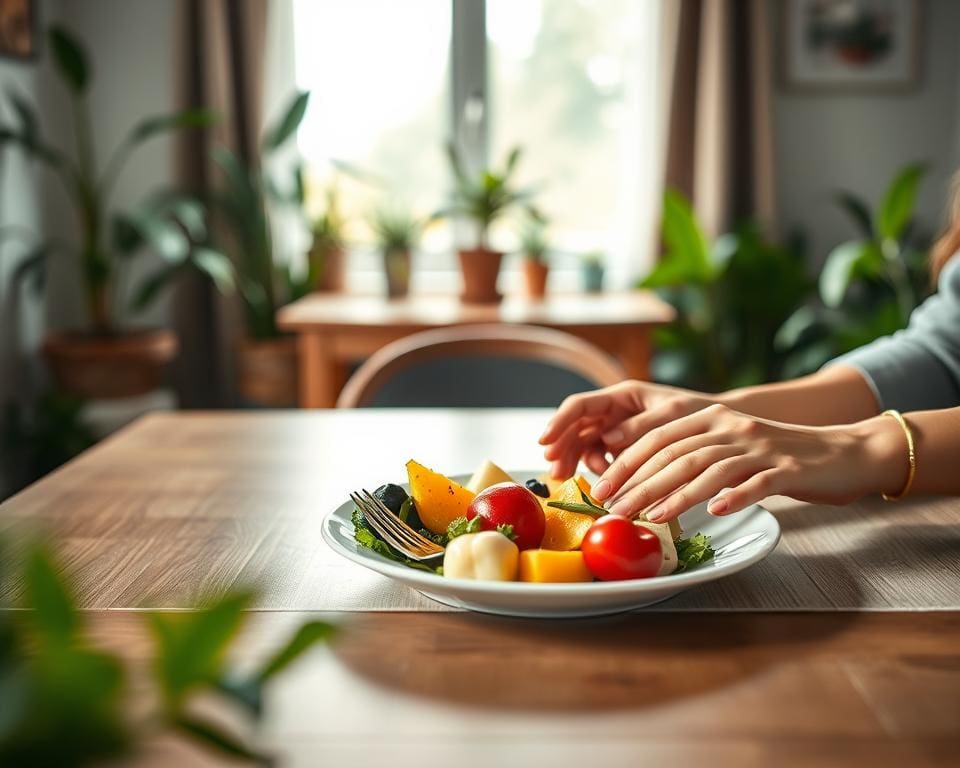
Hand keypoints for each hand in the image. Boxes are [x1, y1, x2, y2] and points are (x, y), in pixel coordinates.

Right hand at [539, 380, 719, 478]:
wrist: (718, 429)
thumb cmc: (699, 415)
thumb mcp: (674, 415)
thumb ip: (642, 425)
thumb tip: (609, 439)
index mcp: (622, 394)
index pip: (580, 406)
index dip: (559, 422)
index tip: (545, 442)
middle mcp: (614, 410)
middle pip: (575, 426)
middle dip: (561, 446)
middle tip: (554, 470)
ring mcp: (616, 428)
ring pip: (582, 442)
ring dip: (572, 459)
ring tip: (566, 477)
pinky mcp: (622, 447)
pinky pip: (598, 456)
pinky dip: (593, 467)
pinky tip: (599, 477)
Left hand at [589, 404, 906, 521]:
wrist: (846, 452)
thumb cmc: (780, 456)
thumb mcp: (731, 446)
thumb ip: (693, 454)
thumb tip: (645, 480)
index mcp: (714, 416)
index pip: (660, 436)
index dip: (627, 460)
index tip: (601, 484)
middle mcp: (733, 426)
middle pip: (677, 453)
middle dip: (639, 481)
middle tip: (611, 506)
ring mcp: (762, 447)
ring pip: (709, 468)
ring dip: (674, 494)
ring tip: (647, 516)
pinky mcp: (790, 469)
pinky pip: (758, 483)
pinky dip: (734, 496)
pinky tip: (715, 512)